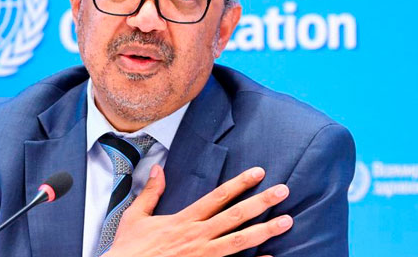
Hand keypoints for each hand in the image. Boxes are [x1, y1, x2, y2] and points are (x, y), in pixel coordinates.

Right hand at [105, 166, 291, 256]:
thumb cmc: (131, 248)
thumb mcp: (136, 215)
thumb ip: (151, 192)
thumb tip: (158, 169)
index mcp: (184, 219)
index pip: (217, 197)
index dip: (239, 183)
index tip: (258, 172)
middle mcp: (197, 236)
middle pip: (235, 216)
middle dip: (261, 202)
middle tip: (283, 191)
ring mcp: (202, 255)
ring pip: (239, 241)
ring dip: (265, 231)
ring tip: (287, 221)